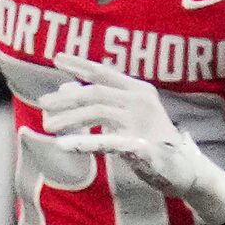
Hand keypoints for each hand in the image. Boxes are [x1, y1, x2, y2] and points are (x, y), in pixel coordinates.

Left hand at [36, 54, 224, 224]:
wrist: (182, 167)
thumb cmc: (148, 138)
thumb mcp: (121, 115)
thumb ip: (96, 101)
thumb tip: (64, 87)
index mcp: (137, 89)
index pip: (104, 72)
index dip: (79, 64)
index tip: (56, 56)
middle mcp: (140, 101)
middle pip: (95, 92)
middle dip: (66, 98)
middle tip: (42, 104)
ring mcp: (142, 122)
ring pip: (98, 112)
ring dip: (69, 119)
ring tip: (48, 126)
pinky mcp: (142, 147)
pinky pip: (108, 143)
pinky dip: (85, 142)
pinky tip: (63, 144)